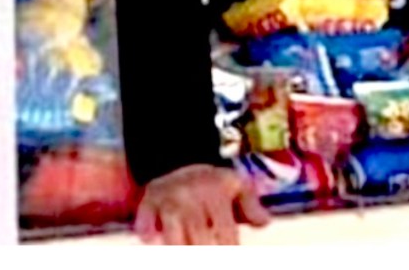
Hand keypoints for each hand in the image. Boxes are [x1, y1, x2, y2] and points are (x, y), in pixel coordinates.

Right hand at [134, 164, 270, 244]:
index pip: (226, 234)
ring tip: (186, 248)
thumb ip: (251, 204)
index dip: (229, 249)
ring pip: (173, 234)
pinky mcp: (148, 202)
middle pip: (200, 238)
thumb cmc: (208, 181)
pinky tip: (153, 240)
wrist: (174, 156)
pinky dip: (147, 232)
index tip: (229, 252)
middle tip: (208, 251)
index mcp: (214, 192)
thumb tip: (263, 221)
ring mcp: (167, 199)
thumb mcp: (234, 184)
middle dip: (205, 249)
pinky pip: (144, 220)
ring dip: (180, 246)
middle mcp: (190, 196)